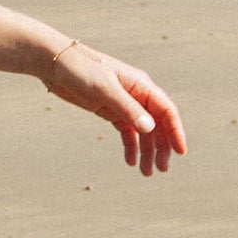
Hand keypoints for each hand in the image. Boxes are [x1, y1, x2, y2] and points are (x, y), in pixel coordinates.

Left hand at [43, 42, 186, 175]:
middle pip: (157, 125)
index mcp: (142, 86)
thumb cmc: (82, 71)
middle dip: (161, 147)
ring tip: (146, 172)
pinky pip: (126, 132)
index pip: (166, 111)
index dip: (176, 131)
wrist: (56, 65)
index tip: (180, 152)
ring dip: (146, 151)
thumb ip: (127, 108)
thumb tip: (150, 127)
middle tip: (161, 169)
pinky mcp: (109, 111)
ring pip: (142, 131)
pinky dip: (130, 147)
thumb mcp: (105, 89)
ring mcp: (123, 104)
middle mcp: (137, 95)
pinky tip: (130, 161)